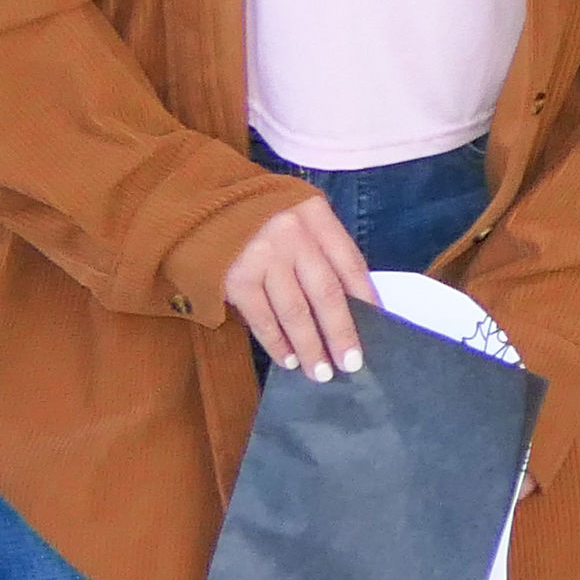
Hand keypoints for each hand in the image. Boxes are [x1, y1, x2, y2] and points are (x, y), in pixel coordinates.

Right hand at [214, 189, 371, 377]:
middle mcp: (292, 234)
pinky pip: (262, 318)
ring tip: (321, 372)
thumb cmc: (259, 216)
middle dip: (341, 333)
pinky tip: (289, 359)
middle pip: (326, 293)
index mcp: (315, 215)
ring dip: (310, 346)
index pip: (350, 262)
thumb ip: (322, 248)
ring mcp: (262, 256)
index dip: (366, 297)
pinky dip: (277, 343)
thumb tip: (353, 301)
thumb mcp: (297, 216)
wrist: (200, 206)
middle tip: (351, 364)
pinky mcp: (235, 278)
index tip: (379, 325)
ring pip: (294, 311)